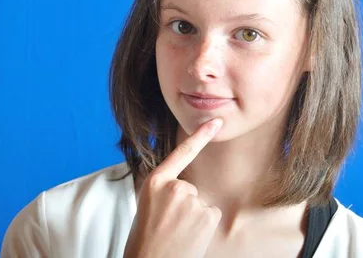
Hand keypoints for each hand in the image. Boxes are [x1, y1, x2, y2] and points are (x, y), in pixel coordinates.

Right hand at [123, 118, 223, 257]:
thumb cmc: (145, 240)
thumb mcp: (148, 206)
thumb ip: (165, 191)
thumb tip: (186, 188)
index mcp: (155, 182)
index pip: (182, 153)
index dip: (200, 136)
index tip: (216, 122)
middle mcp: (174, 187)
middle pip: (190, 188)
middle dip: (184, 206)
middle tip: (167, 227)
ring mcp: (191, 200)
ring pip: (200, 203)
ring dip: (192, 219)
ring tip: (175, 234)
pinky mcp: (206, 215)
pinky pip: (210, 215)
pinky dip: (203, 227)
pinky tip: (188, 238)